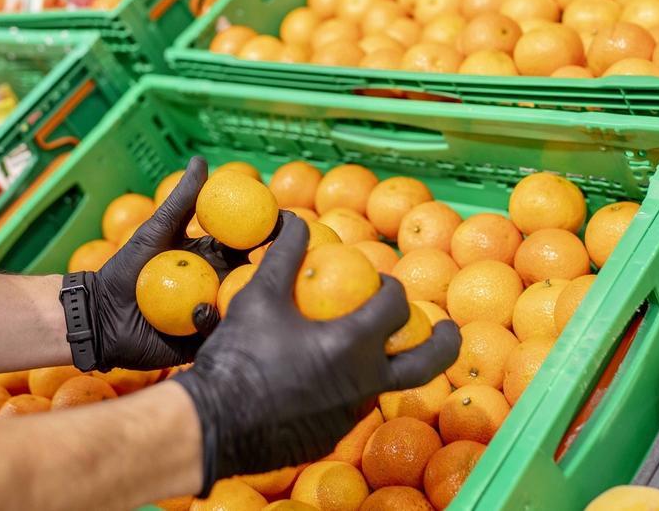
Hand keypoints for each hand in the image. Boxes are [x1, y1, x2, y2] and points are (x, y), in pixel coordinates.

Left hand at [83, 156, 269, 370]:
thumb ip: (181, 201)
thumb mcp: (156, 231)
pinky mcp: (203, 341)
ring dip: (254, 299)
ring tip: (259, 290)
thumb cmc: (126, 270)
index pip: (247, 244)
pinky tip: (215, 314)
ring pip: (242, 307)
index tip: (285, 221)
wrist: (100, 315)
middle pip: (253, 276)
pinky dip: (222, 324)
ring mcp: (213, 315)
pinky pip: (221, 333)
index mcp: (211, 260)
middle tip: (291, 257)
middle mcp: (218, 286)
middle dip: (276, 267)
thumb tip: (202, 160)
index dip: (267, 234)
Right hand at [174, 213, 460, 490]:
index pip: (395, 308)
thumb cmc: (238, 355)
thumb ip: (284, 255)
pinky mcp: (330, 439)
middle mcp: (364, 385)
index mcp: (353, 345)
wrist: (210, 423)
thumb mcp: (258, 296)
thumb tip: (295, 218)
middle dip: (444, 342)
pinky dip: (346, 390)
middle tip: (447, 327)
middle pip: (426, 364)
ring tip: (364, 349)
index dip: (393, 289)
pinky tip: (320, 380)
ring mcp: (350, 418)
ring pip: (382, 387)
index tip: (382, 283)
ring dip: (382, 365)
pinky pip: (349, 409)